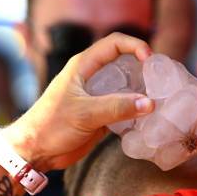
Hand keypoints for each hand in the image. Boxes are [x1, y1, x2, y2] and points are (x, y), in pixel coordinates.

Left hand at [3, 33, 154, 170]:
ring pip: (126, 86)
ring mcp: (97, 96)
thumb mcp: (84, 114)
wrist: (35, 151)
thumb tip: (149, 103)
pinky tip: (147, 118)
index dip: (135, 46)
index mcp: (83, 66)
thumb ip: (116, 107)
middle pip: (125, 63)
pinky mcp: (101, 114)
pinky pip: (124, 107)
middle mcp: (92, 77)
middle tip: (161, 81)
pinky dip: (136, 110)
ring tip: (159, 99)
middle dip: (144, 69)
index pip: (115, 44)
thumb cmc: (51, 126)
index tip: (150, 60)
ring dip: (142, 91)